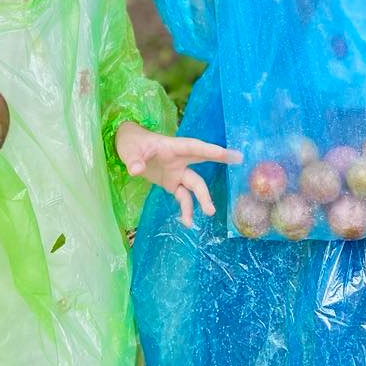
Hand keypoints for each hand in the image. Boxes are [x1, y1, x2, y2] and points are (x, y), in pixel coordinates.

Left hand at [115, 122, 241, 227]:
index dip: (209, 150)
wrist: (127, 147)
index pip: (193, 147)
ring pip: (194, 184)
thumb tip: (136, 170)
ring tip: (210, 212)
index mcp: (172, 147)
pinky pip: (183, 197)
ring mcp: (176, 171)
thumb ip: (134, 160)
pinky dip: (186, 209)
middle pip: (202, 160)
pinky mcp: (171, 183)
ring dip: (202, 198)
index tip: (227, 153)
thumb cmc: (132, 143)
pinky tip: (187, 222)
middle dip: (220, 159)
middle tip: (238, 159)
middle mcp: (178, 159)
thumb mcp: (129, 150)